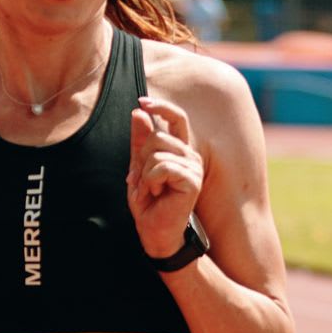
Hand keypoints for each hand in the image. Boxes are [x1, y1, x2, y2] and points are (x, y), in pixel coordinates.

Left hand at [127, 97, 203, 258]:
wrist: (155, 231)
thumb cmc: (149, 202)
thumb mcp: (138, 167)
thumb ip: (139, 141)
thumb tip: (138, 112)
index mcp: (179, 150)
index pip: (177, 118)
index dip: (161, 107)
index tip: (142, 102)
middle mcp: (190, 155)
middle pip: (157, 136)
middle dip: (141, 159)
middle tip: (146, 181)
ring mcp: (193, 167)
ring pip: (157, 151)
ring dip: (145, 174)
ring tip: (152, 190)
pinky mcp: (192, 180)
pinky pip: (161, 167)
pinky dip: (151, 181)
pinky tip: (158, 194)